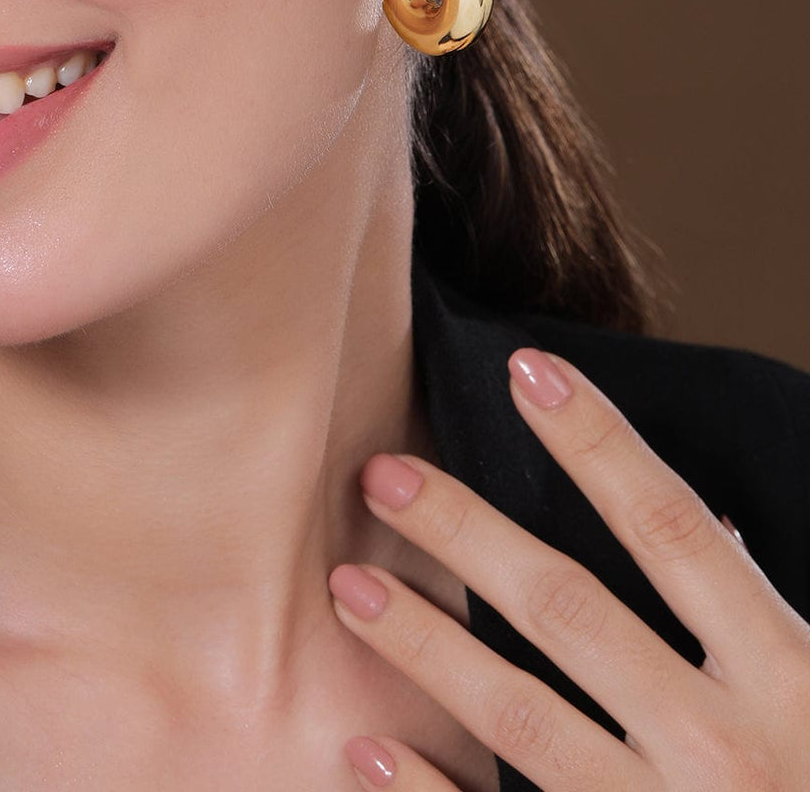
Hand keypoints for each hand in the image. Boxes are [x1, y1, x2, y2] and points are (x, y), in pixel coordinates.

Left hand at [328, 348, 809, 789]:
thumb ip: (769, 616)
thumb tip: (710, 522)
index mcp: (790, 678)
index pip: (671, 529)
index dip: (597, 442)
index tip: (527, 370)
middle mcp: (721, 746)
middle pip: (569, 610)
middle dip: (467, 533)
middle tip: (383, 472)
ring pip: (521, 718)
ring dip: (426, 647)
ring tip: (348, 588)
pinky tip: (366, 746)